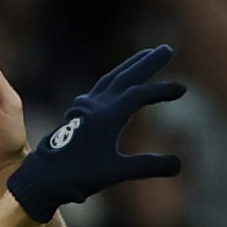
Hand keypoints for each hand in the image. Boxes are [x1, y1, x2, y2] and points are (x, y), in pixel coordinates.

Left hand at [4, 46, 185, 222]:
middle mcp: (96, 106)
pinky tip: (116, 82)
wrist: (44, 177)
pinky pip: (100, 89)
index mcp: (107, 116)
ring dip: (130, 66)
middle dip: (148, 63)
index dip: (161, 91)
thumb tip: (178, 164)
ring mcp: (85, 107)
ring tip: (145, 55)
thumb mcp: (117, 172)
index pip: (139, 95)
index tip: (182, 90)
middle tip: (167, 49)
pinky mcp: (78, 113)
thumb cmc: (79, 176)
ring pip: (111, 79)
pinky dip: (114, 80)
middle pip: (126, 77)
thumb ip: (147, 166)